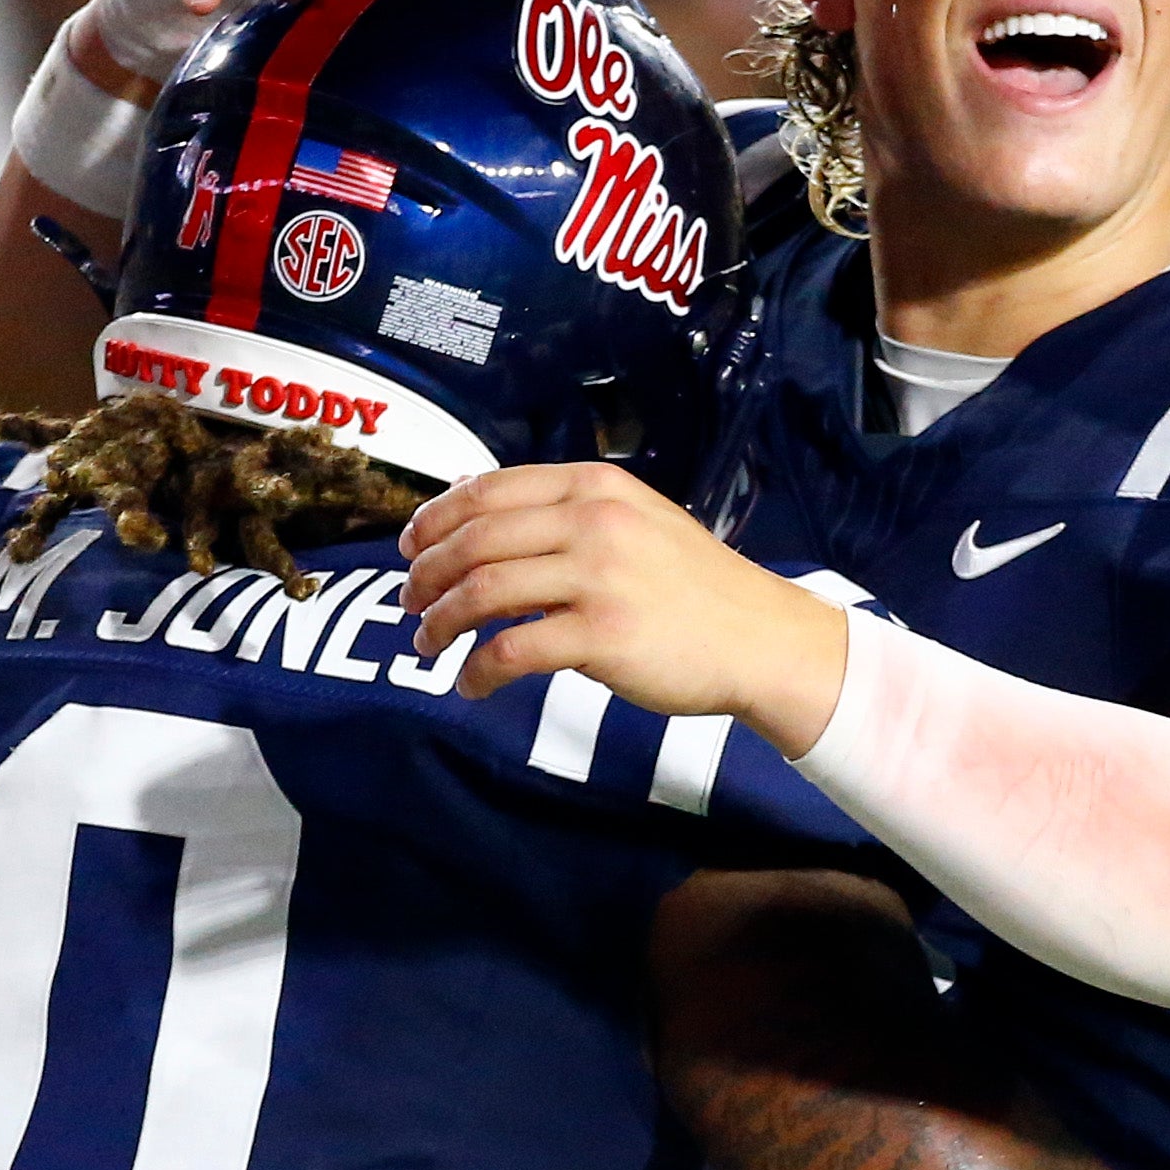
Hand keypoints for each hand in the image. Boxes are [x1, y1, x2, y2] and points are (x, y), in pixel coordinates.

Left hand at [400, 462, 848, 738]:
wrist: (759, 637)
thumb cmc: (695, 586)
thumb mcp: (636, 520)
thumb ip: (568, 512)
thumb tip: (481, 508)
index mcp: (595, 487)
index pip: (489, 490)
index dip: (436, 518)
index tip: (410, 545)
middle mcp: (593, 522)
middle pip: (475, 540)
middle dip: (428, 574)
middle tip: (410, 601)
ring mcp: (598, 578)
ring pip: (483, 592)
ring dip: (441, 621)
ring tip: (427, 642)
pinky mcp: (602, 636)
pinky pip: (512, 650)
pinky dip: (478, 670)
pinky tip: (471, 683)